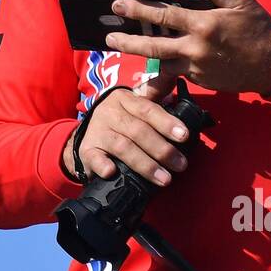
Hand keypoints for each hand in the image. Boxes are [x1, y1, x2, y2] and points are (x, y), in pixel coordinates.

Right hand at [63, 88, 192, 185]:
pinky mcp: (86, 150)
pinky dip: (102, 165)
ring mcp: (97, 131)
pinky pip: (94, 158)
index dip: (167, 123)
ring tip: (164, 178)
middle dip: (162, 149)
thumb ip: (157, 99)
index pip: (147, 109)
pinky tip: (112, 172)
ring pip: (123, 146)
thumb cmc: (122, 122)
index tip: (184, 136)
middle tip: (180, 165)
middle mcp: (109, 112)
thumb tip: (181, 92)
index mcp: (125, 99)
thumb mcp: (136, 106)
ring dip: (146, 165)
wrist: (89, 134)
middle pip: (138, 130)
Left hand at [105, 0, 270, 100]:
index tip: (119, 5)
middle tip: (109, 38)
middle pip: (153, 46)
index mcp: (203, 25)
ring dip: (140, 58)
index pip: (163, 15)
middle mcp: (196, 48)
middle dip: (128, 41)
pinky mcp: (201, 80)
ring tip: (121, 51)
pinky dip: (162, 71)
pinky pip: (177, 73)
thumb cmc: (258, 28)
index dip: (138, 10)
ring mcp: (197, 67)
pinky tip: (148, 67)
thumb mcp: (241, 0)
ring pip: (161, 63)